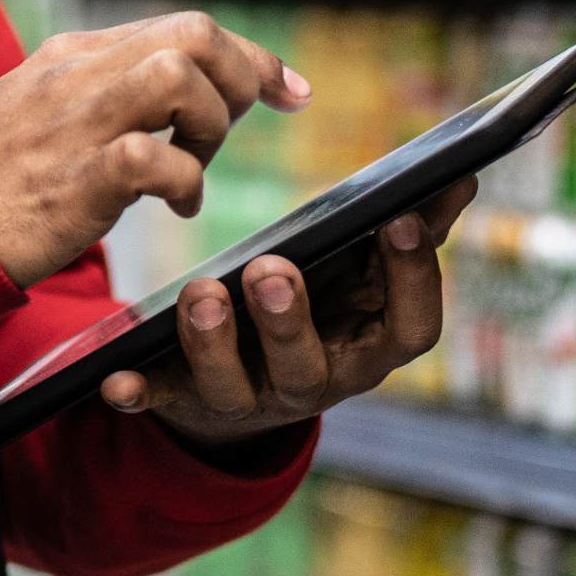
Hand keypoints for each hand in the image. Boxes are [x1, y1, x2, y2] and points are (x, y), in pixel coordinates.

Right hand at [0, 11, 308, 290]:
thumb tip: (158, 98)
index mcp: (69, 56)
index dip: (246, 55)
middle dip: (243, 76)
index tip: (285, 87)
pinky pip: (156, 158)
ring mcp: (73, 123)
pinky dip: (185, 183)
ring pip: (179, 77)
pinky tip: (176, 209)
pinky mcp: (75, 180)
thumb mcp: (31, 115)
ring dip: (212, 125)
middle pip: (193, 34)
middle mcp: (75, 76)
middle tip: (250, 125)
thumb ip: (91, 97)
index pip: (179, 27)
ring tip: (196, 167)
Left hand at [102, 181, 477, 449]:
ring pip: (235, 385)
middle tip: (272, 269)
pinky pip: (164, 399)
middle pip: (310, 366)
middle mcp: (315, 380)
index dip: (413, 280)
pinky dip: (140, 391)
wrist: (258, 375)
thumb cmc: (326, 302)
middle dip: (290, 321)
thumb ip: (410, 230)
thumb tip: (459, 176)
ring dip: (215, 343)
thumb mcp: (367, 271)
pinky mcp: (190, 398)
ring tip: (201, 292)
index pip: (411, 329)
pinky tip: (116, 380)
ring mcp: (252, 395)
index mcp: (368, 344)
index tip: (397, 221)